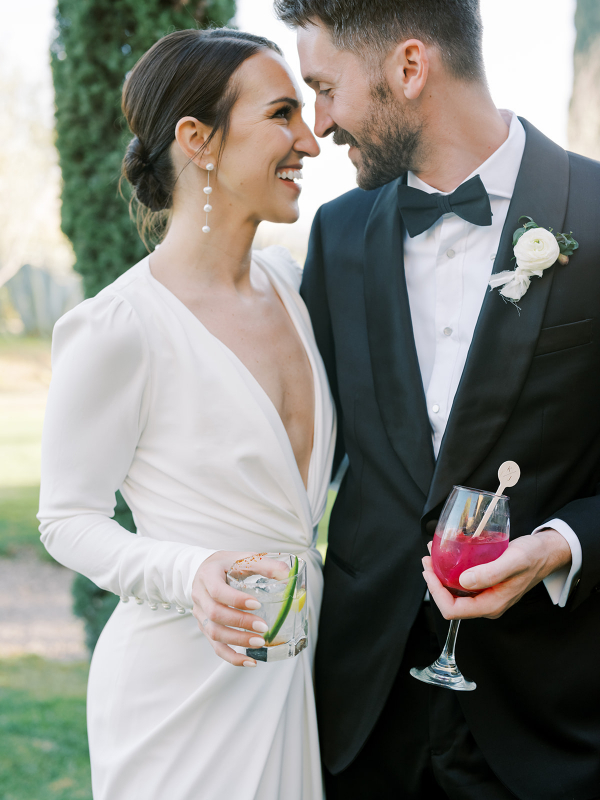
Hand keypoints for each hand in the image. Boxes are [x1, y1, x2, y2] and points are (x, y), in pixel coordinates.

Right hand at [191, 551, 289, 666]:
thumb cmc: (227, 564)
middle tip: (264, 627)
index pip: (217, 591)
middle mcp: (200, 596)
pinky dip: (232, 657)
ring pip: (214, 633)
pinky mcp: (205, 627)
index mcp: (208, 575)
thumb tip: (288, 576)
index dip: (236, 600)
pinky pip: (215, 646)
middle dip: (240, 623)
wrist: (205, 571)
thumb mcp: (244, 557)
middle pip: (215, 615)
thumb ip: (266, 565)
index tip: (257, 604)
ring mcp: (200, 613)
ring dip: (238, 641)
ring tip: (260, 643)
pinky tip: (250, 661)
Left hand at [422, 529, 571, 619]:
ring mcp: (486, 595)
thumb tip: (462, 582)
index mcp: (491, 605)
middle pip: (450, 601)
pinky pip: (462, 581)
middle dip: (435, 581)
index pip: (453, 610)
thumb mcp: (513, 561)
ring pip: (455, 590)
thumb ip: (490, 573)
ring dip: (441, 573)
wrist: (547, 553)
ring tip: (434, 552)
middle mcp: (486, 603)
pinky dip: (451, 568)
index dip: (436, 592)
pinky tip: (448, 552)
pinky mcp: (486, 584)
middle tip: (428, 558)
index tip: (429, 571)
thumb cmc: (533, 556)